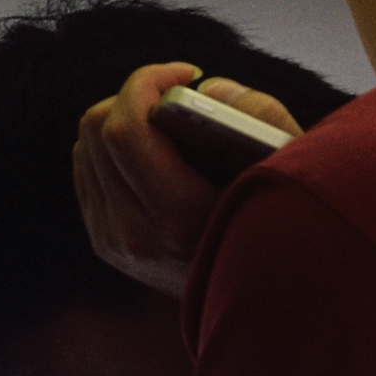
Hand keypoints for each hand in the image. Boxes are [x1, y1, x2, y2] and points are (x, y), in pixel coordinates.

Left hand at [74, 63, 302, 298]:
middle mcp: (138, 236)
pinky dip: (110, 146)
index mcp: (180, 217)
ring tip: (165, 122)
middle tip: (176, 93)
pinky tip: (150, 150)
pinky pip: (86, 169)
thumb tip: (205, 89)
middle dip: (135, 94)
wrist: (260, 300)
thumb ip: (257, 114)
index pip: (125, 129)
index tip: (186, 75)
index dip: (147, 81)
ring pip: (86, 146)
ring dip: (122, 117)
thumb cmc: (281, 221)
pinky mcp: (106, 245)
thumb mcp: (289, 166)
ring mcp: (115, 244)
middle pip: (98, 128)